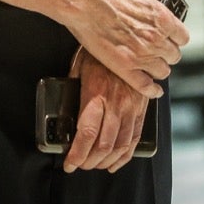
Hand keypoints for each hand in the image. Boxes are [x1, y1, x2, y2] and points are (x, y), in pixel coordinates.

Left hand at [63, 49, 150, 172]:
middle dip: (89, 161)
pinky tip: (114, 162)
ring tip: (94, 165)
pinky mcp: (142, 108)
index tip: (69, 163)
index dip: (77, 154)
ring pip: (120, 146)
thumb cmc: (100, 50)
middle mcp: (116, 104)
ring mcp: (131, 107)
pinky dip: (125, 155)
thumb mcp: (79, 65)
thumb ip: (72, 86)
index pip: (87, 133)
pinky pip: (135, 138)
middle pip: (103, 145)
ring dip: (105, 161)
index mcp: (97, 94)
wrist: (131, 38)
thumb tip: (61, 106)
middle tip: (79, 165)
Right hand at [64, 0, 189, 96]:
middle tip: (156, 50)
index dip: (175, 37)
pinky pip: (145, 86)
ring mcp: (140, 55)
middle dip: (166, 52)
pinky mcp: (124, 67)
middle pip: (174, 55)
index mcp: (161, 17)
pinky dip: (151, 89)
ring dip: (158, 68)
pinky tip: (152, 89)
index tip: (169, 37)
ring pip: (162, 71)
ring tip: (150, 65)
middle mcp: (155, 38)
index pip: (182, 37)